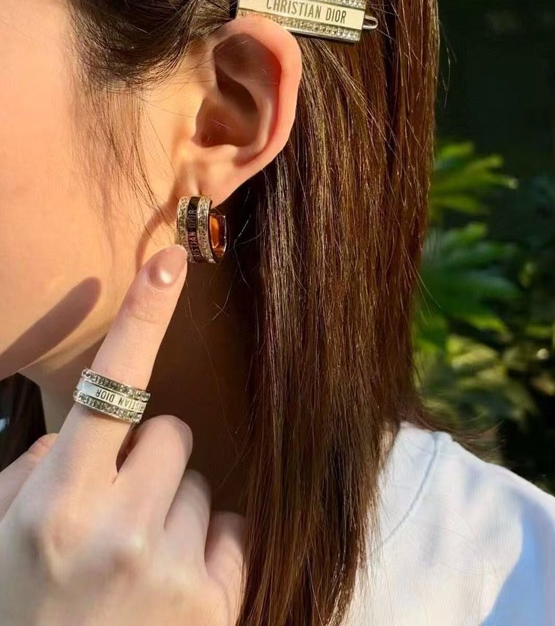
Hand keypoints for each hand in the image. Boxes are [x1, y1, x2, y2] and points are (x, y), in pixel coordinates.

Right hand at [0, 244, 246, 625]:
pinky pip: (233, 527)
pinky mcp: (216, 606)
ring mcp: (172, 570)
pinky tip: (173, 585)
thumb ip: (30, 474)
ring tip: (138, 561)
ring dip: (174, 506)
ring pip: (202, 481)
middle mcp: (117, 530)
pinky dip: (209, 545)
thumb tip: (75, 434)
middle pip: (172, 432)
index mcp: (54, 505)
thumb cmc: (19, 614)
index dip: (139, 317)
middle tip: (117, 509)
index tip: (168, 263)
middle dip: (148, 460)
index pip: (108, 388)